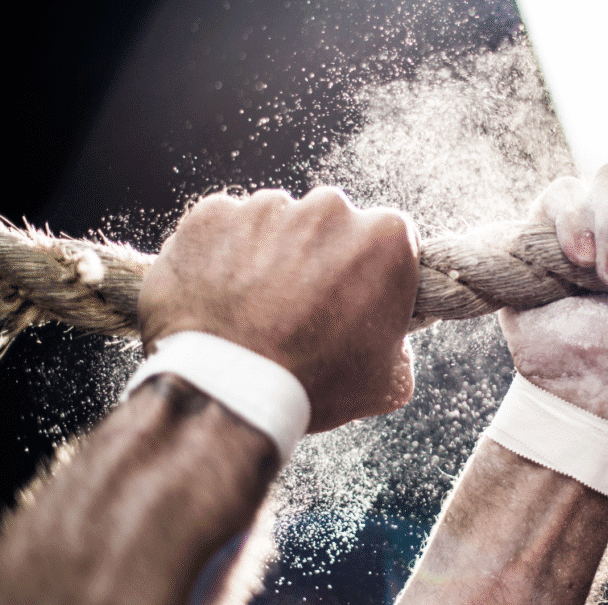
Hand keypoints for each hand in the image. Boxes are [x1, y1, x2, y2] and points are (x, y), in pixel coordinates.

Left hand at [138, 187, 420, 432]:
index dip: (374, 267)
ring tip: (256, 308)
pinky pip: (224, 228)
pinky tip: (221, 298)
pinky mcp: (211, 217)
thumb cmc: (314, 390)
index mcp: (384, 238)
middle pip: (331, 222)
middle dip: (322, 255)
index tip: (358, 293)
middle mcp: (328, 209)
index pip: (389, 236)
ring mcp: (266, 209)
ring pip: (276, 222)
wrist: (228, 397)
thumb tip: (388, 333)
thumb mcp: (388, 379)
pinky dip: (222, 255)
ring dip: (272, 254)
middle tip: (304, 307)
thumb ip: (396, 338)